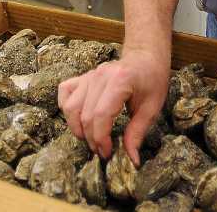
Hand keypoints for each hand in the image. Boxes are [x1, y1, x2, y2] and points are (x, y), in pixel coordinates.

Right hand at [58, 48, 169, 165]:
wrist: (145, 57)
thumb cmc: (152, 81)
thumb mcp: (151, 108)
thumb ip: (138, 133)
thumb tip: (132, 160)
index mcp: (120, 81)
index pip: (101, 114)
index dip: (101, 138)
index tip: (107, 152)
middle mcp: (100, 76)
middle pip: (85, 114)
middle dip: (91, 139)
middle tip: (102, 151)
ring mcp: (89, 74)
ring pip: (71, 106)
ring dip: (77, 127)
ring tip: (91, 139)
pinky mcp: (83, 76)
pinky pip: (65, 91)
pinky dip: (66, 108)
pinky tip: (78, 118)